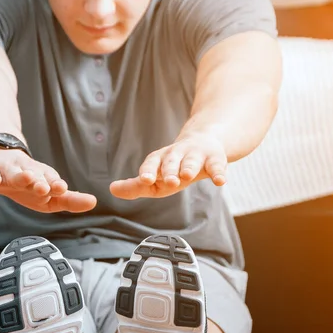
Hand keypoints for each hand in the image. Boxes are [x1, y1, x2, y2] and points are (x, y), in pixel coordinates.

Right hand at [0, 148, 96, 212]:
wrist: (2, 160)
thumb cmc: (31, 183)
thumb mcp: (51, 195)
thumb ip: (71, 200)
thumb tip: (94, 202)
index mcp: (44, 180)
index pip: (53, 184)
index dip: (57, 186)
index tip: (62, 187)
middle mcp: (28, 174)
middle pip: (35, 178)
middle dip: (40, 182)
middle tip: (44, 188)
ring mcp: (9, 173)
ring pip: (15, 175)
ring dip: (21, 177)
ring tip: (26, 178)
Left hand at [110, 133, 226, 199]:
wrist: (204, 143)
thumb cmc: (175, 167)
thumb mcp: (156, 177)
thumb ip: (135, 186)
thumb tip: (112, 189)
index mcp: (160, 159)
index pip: (151, 163)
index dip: (148, 171)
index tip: (144, 179)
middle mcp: (177, 154)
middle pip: (171, 161)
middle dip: (169, 170)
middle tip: (169, 180)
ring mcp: (196, 155)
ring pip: (192, 161)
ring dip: (189, 167)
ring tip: (187, 175)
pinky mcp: (214, 158)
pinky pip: (217, 166)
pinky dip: (219, 173)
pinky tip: (220, 182)